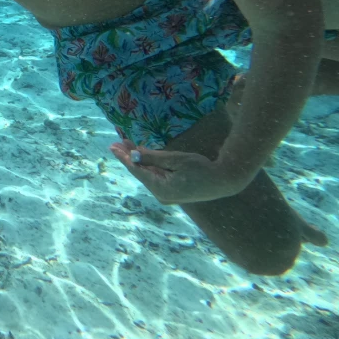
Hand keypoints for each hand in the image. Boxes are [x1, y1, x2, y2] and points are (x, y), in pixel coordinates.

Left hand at [109, 139, 252, 203]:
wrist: (225, 180)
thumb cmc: (202, 168)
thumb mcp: (176, 160)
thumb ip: (153, 158)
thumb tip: (133, 155)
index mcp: (161, 189)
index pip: (137, 170)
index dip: (124, 157)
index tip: (113, 146)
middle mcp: (161, 194)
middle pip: (141, 172)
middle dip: (129, 157)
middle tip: (116, 143)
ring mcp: (167, 194)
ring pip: (148, 173)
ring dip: (138, 160)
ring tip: (126, 146)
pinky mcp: (173, 191)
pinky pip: (157, 176)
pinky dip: (149, 165)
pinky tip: (141, 155)